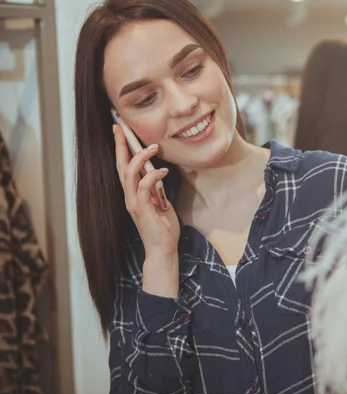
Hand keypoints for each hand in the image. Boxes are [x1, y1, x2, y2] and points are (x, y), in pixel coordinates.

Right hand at [114, 124, 180, 295]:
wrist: (163, 250)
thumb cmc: (162, 228)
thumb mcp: (160, 203)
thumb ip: (156, 189)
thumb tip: (157, 173)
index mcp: (133, 194)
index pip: (123, 166)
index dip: (121, 148)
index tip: (119, 130)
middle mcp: (129, 196)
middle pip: (120, 165)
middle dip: (121, 145)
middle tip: (122, 127)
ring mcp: (134, 203)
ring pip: (129, 174)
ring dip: (140, 158)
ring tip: (153, 147)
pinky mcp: (142, 210)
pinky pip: (144, 187)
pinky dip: (152, 176)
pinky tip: (162, 171)